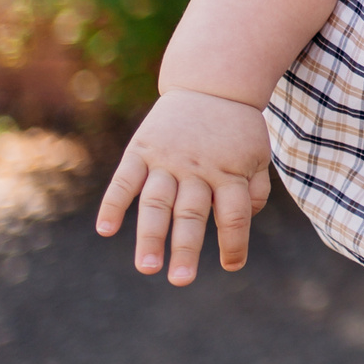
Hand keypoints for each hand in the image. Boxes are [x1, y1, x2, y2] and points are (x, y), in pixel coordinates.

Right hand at [96, 88, 272, 284]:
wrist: (212, 83)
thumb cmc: (236, 128)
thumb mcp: (257, 154)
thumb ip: (255, 189)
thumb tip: (243, 223)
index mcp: (230, 170)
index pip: (235, 213)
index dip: (234, 242)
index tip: (231, 266)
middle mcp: (198, 167)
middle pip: (192, 212)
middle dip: (186, 247)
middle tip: (181, 280)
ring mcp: (167, 159)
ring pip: (156, 202)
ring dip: (150, 236)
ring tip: (147, 268)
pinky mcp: (142, 149)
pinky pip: (125, 179)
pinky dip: (114, 204)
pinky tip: (106, 230)